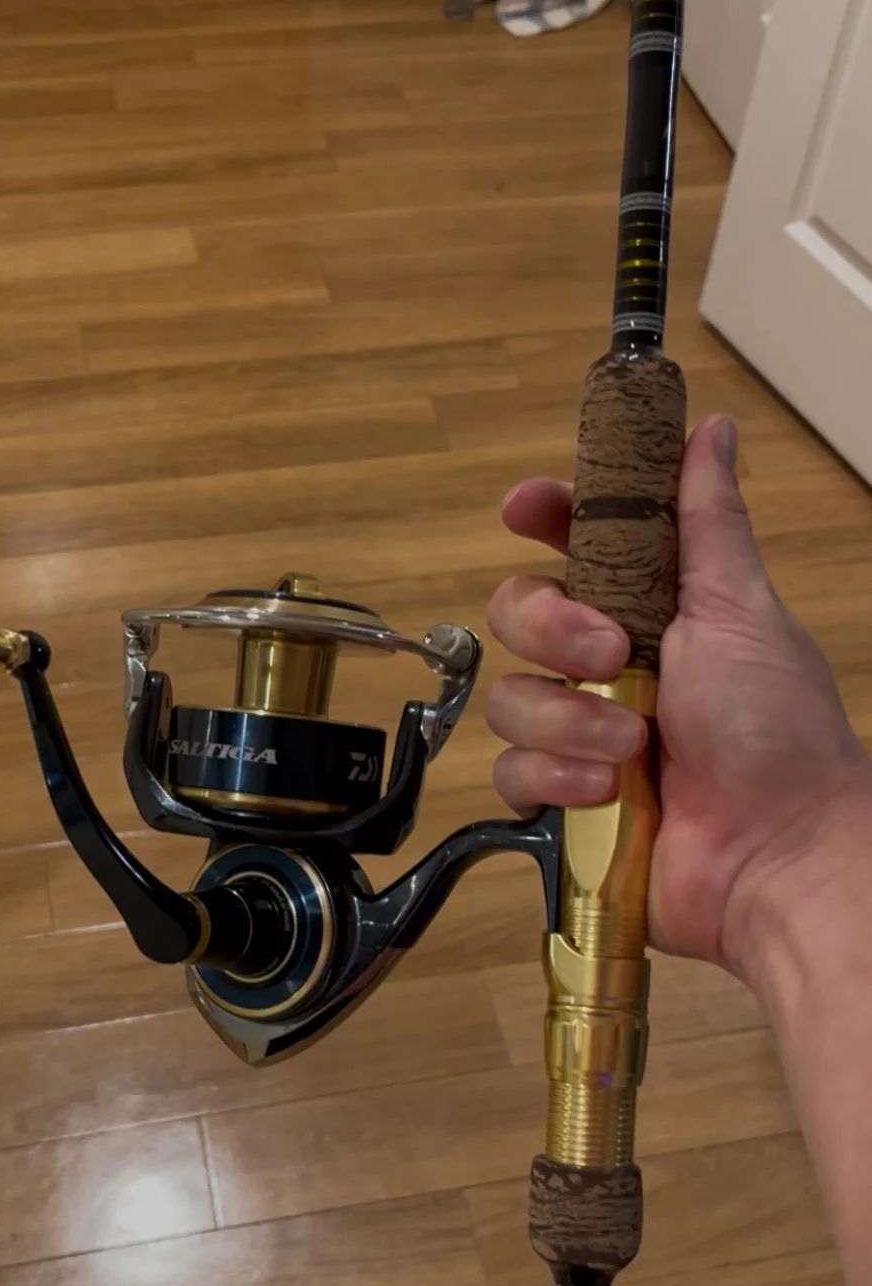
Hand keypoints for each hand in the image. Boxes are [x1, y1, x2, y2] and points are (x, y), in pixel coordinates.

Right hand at [486, 413, 871, 971]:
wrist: (776, 856)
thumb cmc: (776, 733)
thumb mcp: (742, 611)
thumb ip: (709, 521)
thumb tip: (710, 429)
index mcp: (653, 610)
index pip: (575, 540)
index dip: (544, 517)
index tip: (524, 507)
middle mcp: (609, 664)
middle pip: (519, 611)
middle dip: (552, 629)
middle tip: (609, 654)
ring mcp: (581, 733)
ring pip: (510, 696)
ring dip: (569, 719)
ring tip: (631, 749)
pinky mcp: (561, 799)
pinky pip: (508, 771)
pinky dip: (556, 779)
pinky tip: (607, 794)